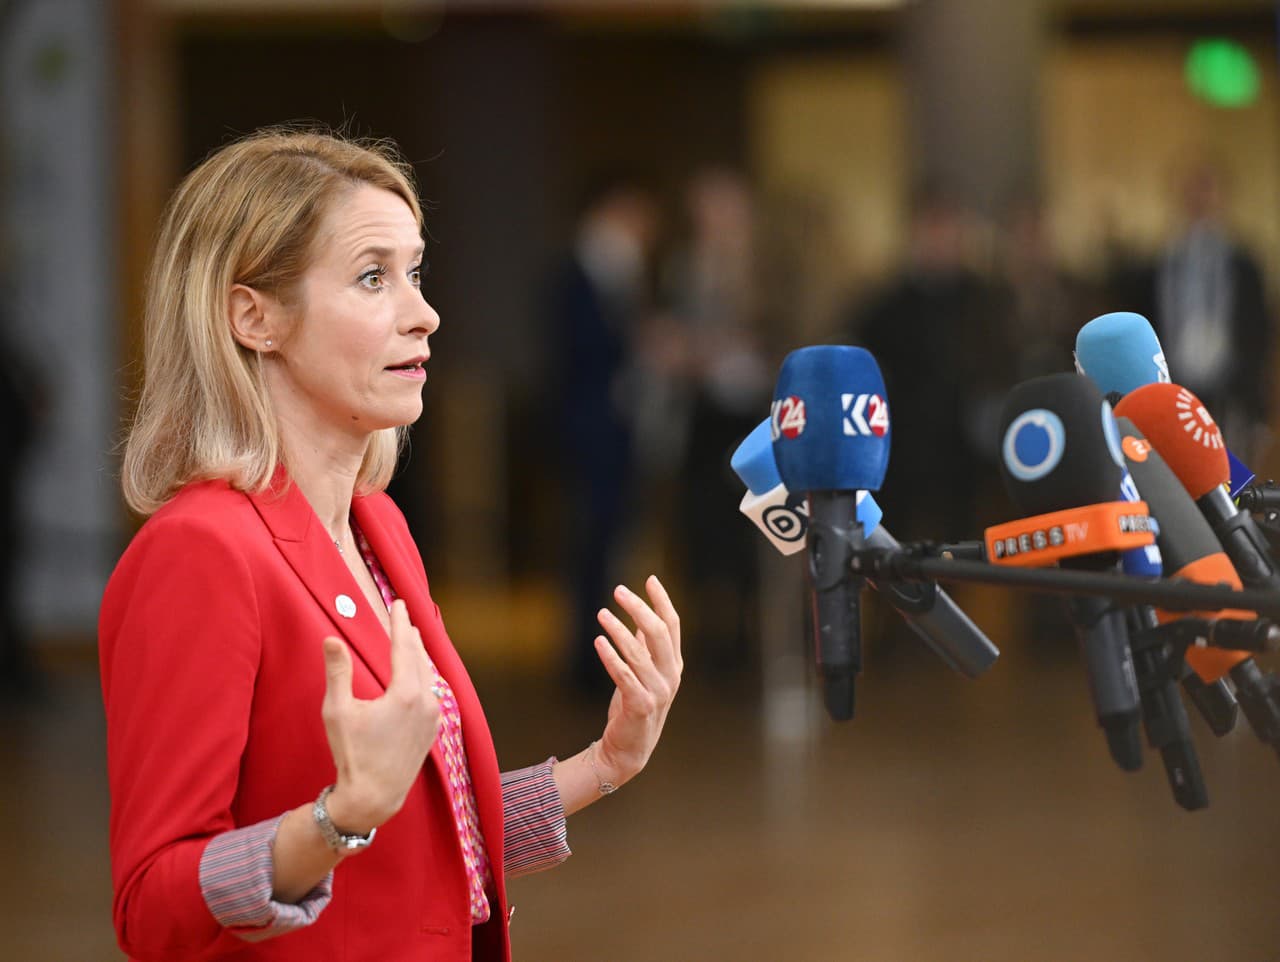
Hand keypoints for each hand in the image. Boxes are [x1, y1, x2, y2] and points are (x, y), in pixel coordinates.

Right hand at [319, 600, 440, 832]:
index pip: (403, 646)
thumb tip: (331, 639)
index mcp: (405, 693)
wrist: (373, 796)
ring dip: (419, 655)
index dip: (400, 622)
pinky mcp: (433, 730)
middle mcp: (426, 702)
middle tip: (404, 614)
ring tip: (412, 639)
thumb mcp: (337, 711)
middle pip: (419, 657)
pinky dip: (424, 676)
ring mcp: (433, 717)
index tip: (399, 603)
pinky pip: (432, 693)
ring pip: (429, 675)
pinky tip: (419, 675)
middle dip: (410, 634)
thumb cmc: (352, 754)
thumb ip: (338, 672)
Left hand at [593, 575, 682, 785]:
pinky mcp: (640, 705)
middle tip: (618, 590)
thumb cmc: (634, 706)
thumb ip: (645, 647)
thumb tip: (642, 617)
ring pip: (639, 652)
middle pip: (659, 633)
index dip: (662, 601)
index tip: (650, 579)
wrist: (628, 750)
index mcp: (673, 664)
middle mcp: (670, 675)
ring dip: (619, 630)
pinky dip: (612, 656)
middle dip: (639, 608)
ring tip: (601, 613)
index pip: (672, 625)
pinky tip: (599, 641)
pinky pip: (624, 675)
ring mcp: (658, 691)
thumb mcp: (643, 673)